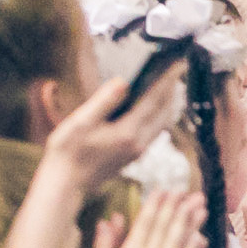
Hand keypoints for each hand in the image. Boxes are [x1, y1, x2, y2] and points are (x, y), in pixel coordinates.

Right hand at [44, 63, 186, 191]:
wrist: (67, 184)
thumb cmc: (68, 152)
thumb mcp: (80, 122)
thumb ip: (104, 101)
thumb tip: (124, 81)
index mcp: (128, 132)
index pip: (155, 100)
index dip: (168, 79)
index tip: (179, 62)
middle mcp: (139, 142)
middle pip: (164, 111)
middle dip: (172, 88)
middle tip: (177, 68)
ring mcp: (138, 150)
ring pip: (162, 122)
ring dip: (168, 102)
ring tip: (169, 83)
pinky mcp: (134, 155)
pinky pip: (154, 131)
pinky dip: (159, 115)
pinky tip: (154, 106)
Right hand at [88, 190, 204, 247]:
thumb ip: (104, 243)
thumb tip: (110, 218)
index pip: (146, 223)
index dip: (157, 205)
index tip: (165, 190)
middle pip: (166, 229)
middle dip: (178, 208)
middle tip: (190, 192)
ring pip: (179, 243)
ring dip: (191, 223)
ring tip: (201, 207)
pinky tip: (202, 237)